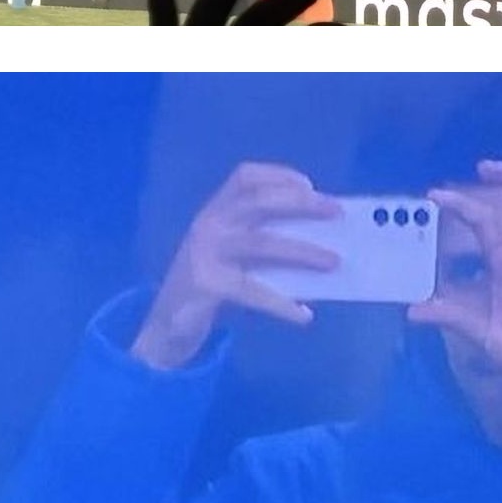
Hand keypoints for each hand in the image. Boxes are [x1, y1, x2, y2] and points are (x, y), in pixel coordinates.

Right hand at [131, 163, 341, 368]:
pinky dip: (283, 304)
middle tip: (336, 212)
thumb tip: (320, 242)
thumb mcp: (230, 255)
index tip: (310, 185)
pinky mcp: (206, 284)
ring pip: (262, 243)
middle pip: (259, 202)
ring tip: (334, 262)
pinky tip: (304, 316)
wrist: (165, 327)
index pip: (245, 177)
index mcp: (214, 210)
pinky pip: (253, 291)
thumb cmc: (209, 285)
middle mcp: (208, 224)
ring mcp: (205, 253)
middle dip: (302, 204)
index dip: (279, 175)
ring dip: (303, 251)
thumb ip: (261, 243)